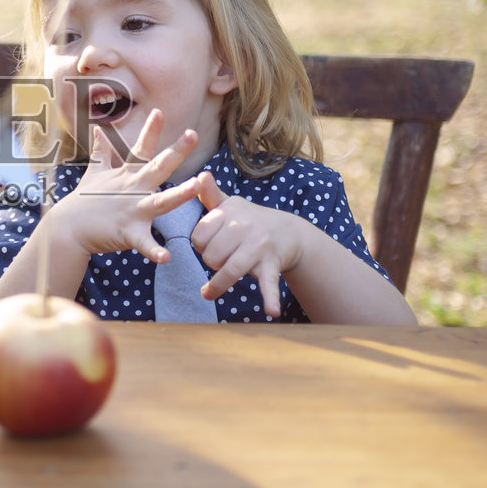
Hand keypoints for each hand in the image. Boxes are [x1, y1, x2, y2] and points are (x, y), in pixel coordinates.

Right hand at [47, 110, 203, 262]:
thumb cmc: (83, 200)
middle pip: (158, 166)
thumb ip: (101, 151)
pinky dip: (154, 251)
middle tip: (192, 134)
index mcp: (127, 176)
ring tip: (197, 186)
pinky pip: (144, 244)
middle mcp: (133, 189)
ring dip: (179, 194)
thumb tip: (98, 129)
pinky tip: (166, 257)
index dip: (151, 130)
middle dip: (176, 151)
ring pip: (161, 201)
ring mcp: (132, 210)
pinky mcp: (128, 233)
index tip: (160, 111)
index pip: (141, 148)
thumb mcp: (93, 172)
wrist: (67, 228)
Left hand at [189, 172, 304, 316]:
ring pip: (230, 271)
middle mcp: (244, 227)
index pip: (198, 237)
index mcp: (230, 212)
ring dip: (218, 285)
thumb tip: (199, 175)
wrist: (289, 231)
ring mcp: (259, 247)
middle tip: (220, 259)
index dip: (200, 245)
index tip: (209, 244)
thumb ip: (210, 195)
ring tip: (207, 293)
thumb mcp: (230, 205)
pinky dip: (270, 298)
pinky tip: (271, 312)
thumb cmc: (250, 220)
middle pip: (211, 256)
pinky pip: (269, 283)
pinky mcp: (272, 264)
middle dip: (211, 262)